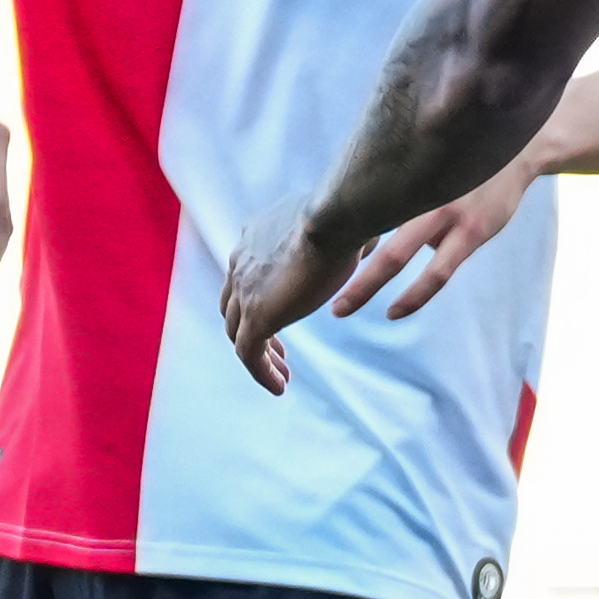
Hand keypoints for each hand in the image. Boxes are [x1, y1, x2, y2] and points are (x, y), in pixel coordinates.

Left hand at [213, 209, 342, 392]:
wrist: (334, 216)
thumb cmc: (345, 211)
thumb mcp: (334, 220)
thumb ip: (334, 233)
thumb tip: (363, 238)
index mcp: (254, 237)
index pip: (247, 275)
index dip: (261, 298)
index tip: (285, 311)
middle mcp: (242, 261)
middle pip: (235, 306)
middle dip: (255, 330)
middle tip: (279, 352)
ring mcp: (245, 289)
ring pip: (238, 333)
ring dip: (260, 357)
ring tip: (282, 377)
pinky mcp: (256, 316)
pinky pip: (248, 354)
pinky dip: (261, 373)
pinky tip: (280, 387)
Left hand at [324, 156, 540, 327]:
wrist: (520, 148)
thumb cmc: (464, 163)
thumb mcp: (427, 167)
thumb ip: (397, 190)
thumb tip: (359, 210)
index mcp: (402, 176)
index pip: (353, 203)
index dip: (325, 227)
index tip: (300, 252)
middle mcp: (417, 191)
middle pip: (362, 226)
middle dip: (334, 257)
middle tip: (307, 283)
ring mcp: (446, 212)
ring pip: (397, 255)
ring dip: (366, 285)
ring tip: (340, 308)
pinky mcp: (473, 231)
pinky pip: (438, 272)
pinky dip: (413, 295)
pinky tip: (393, 310)